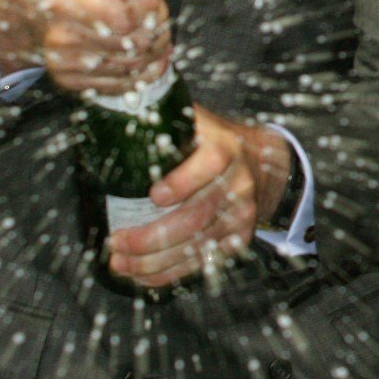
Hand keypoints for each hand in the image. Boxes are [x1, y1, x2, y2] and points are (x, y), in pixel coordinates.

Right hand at [0, 0, 171, 94]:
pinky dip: (148, 70)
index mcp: (63, 0)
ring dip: (157, 46)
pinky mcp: (72, 81)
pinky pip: (122, 85)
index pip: (123, 17)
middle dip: (158, 22)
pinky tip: (153, 52)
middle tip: (157, 5)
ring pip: (133, 66)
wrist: (16, 12)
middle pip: (133, 43)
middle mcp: (62, 37)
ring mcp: (65, 63)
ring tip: (158, 26)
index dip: (148, 3)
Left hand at [107, 106, 294, 288]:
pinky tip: (142, 275)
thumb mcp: (196, 120)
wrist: (261, 161)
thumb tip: (117, 103)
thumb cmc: (214, 140)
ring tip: (120, 262)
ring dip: (154, 261)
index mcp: (224, 149)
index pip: (208, 165)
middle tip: (117, 241)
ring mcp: (239, 215)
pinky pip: (202, 262)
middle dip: (152, 236)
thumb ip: (163, 115)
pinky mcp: (236, 238)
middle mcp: (237, 184)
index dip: (183, 182)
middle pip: (196, 216)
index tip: (153, 195)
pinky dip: (169, 273)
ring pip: (196, 245)